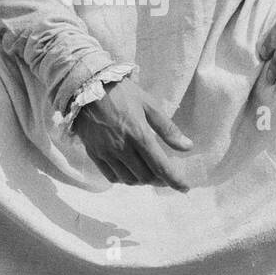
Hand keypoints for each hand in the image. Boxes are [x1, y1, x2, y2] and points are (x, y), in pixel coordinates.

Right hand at [73, 78, 192, 190]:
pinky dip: (124, 179)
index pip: (161, 166)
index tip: (185, 187)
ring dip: (142, 180)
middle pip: (145, 176)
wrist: (88, 86)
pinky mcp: (94, 154)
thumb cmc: (122, 93)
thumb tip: (187, 147)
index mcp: (139, 134)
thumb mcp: (149, 104)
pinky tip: (129, 171)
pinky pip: (111, 176)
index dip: (175, 180)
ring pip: (129, 179)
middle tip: (165, 174)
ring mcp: (106, 152)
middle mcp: (122, 147)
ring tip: (148, 172)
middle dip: (159, 179)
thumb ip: (168, 129)